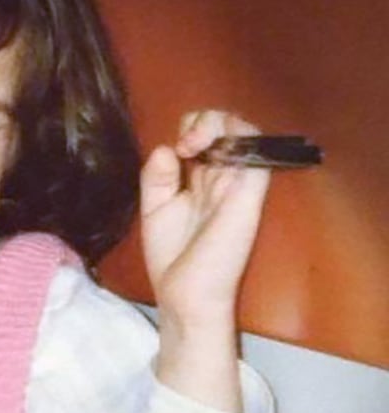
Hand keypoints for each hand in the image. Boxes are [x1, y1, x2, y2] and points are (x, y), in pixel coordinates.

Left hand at [139, 109, 271, 411]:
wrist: (184, 293)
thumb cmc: (172, 256)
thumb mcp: (155, 209)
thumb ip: (157, 177)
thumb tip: (164, 148)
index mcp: (203, 180)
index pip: (209, 135)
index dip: (190, 128)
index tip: (174, 151)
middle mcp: (224, 178)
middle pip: (228, 125)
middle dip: (202, 119)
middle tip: (185, 146)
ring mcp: (238, 185)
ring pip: (246, 130)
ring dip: (216, 123)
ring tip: (193, 145)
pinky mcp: (248, 195)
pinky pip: (257, 154)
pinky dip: (235, 139)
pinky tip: (205, 152)